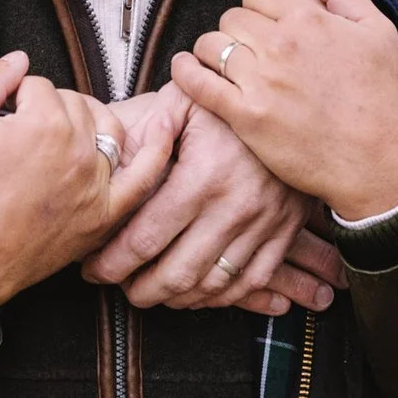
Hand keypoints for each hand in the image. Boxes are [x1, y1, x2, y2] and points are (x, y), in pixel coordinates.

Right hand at [0, 53, 173, 312]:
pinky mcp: (104, 215)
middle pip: (72, 104)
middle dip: (46, 110)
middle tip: (19, 136)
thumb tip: (19, 59)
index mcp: (42, 124)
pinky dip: (159, 151)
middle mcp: (77, 151)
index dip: (14, 99)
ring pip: (105, 128)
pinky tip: (166, 127)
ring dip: (87, 122)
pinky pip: (143, 178)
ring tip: (59, 133)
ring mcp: (95, 184)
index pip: (38, 86)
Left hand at [82, 93, 344, 313]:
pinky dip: (219, 297)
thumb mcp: (191, 98)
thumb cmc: (234, 102)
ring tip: (150, 292)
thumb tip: (114, 151)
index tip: (92, 268)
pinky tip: (195, 293)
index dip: (113, 262)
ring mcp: (262, 226)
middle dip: (139, 290)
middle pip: (177, 273)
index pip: (146, 238)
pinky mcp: (283, 234)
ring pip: (212, 286)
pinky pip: (249, 283)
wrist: (305, 107)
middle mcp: (233, 209)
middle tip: (117, 287)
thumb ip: (150, 125)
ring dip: (176, 299)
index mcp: (202, 177)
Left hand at [170, 0, 397, 221]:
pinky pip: (198, 83)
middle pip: (231, 17)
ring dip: (211, 50)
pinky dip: (184, 72)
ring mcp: (260, 80)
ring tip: (222, 62)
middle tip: (249, 48)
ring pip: (210, 44)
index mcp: (308, 18)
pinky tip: (184, 68)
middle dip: (236, 28)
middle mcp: (280, 44)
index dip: (259, 5)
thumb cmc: (381, 97)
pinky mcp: (245, 116)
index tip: (266, 23)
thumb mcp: (377, 31)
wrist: (379, 162)